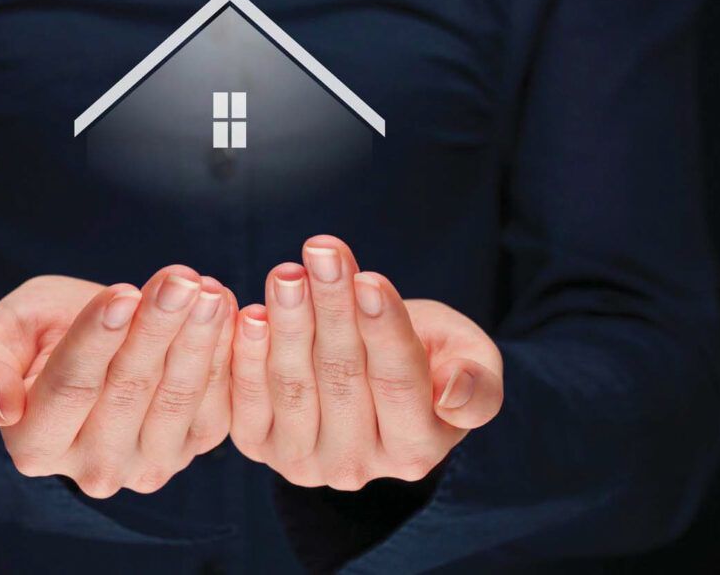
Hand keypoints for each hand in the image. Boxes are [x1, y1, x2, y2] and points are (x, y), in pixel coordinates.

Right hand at [0, 268, 235, 496]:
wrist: (93, 344)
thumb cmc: (37, 335)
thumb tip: (1, 406)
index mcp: (35, 444)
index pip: (70, 387)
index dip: (97, 339)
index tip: (123, 291)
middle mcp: (92, 469)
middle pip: (129, 391)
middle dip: (157, 328)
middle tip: (180, 280)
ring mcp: (148, 465)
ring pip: (178, 398)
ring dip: (198, 339)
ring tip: (207, 290)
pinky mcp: (193, 448)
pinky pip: (216, 402)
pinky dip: (223, 353)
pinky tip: (227, 307)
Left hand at [229, 235, 502, 489]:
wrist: (369, 367)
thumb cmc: (428, 354)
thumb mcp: (469, 358)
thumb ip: (477, 383)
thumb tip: (454, 398)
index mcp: (416, 450)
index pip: (398, 384)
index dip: (383, 329)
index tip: (370, 279)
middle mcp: (357, 467)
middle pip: (341, 378)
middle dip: (331, 308)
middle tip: (321, 252)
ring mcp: (302, 461)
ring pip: (291, 385)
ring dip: (286, 323)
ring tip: (287, 273)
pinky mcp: (255, 445)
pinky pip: (244, 397)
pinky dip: (242, 352)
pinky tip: (243, 309)